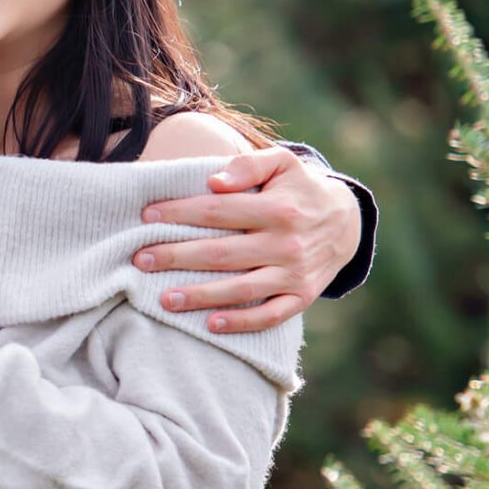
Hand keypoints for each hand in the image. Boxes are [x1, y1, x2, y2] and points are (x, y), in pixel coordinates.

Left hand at [136, 146, 361, 332]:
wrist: (348, 221)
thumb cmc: (300, 188)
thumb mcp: (283, 163)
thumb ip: (248, 165)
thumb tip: (213, 181)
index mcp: (276, 208)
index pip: (217, 211)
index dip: (179, 213)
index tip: (146, 216)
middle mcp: (286, 243)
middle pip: (221, 253)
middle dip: (177, 257)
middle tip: (140, 260)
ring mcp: (294, 273)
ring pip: (241, 289)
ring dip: (201, 296)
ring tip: (164, 299)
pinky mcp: (302, 296)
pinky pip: (271, 315)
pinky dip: (242, 322)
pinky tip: (211, 325)